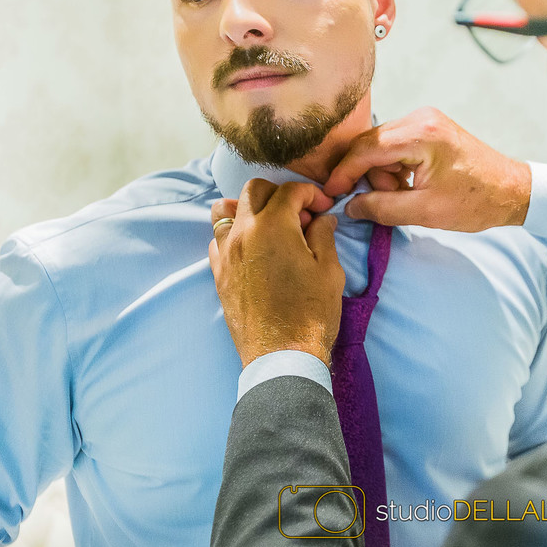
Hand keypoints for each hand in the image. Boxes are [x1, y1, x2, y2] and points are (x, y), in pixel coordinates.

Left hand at [208, 180, 344, 367]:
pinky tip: (254, 249)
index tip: (324, 207)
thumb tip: (322, 219)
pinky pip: (217, 240)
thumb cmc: (311, 313)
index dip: (312, 194)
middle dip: (279, 194)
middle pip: (254, 190)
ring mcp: (226, 253)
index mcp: (274, 226)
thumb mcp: (329, 269)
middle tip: (300, 214)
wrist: (282, 356)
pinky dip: (234, 235)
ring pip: (226, 210)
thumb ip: (324, 235)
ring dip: (249, 209)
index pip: (290, 191)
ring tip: (270, 225)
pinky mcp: (219, 274)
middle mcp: (243, 232)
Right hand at [322, 108, 532, 232]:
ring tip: (408, 196)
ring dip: (385, 175)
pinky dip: (396, 168)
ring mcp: (426, 120)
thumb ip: (382, 208)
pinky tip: (412, 186)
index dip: (343, 173)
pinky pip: (396, 146)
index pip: (365, 149)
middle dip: (370, 177)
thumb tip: (350, 207)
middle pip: (370, 145)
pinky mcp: (430, 128)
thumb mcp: (426, 212)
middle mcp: (421, 118)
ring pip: (382, 147)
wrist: (512, 191)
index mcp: (421, 133)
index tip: (330, 194)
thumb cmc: (476, 201)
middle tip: (389, 201)